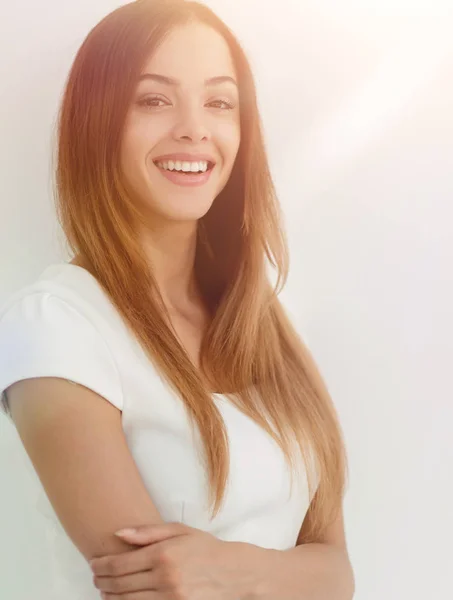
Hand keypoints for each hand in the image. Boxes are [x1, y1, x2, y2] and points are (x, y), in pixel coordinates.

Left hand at [90, 522, 261, 598]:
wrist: (233, 573)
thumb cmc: (205, 548)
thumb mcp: (179, 531)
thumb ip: (148, 532)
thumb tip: (118, 534)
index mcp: (164, 555)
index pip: (120, 564)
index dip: (101, 565)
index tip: (94, 563)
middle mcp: (165, 579)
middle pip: (119, 584)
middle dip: (101, 580)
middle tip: (95, 576)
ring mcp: (170, 598)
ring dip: (110, 596)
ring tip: (104, 589)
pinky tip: (122, 599)